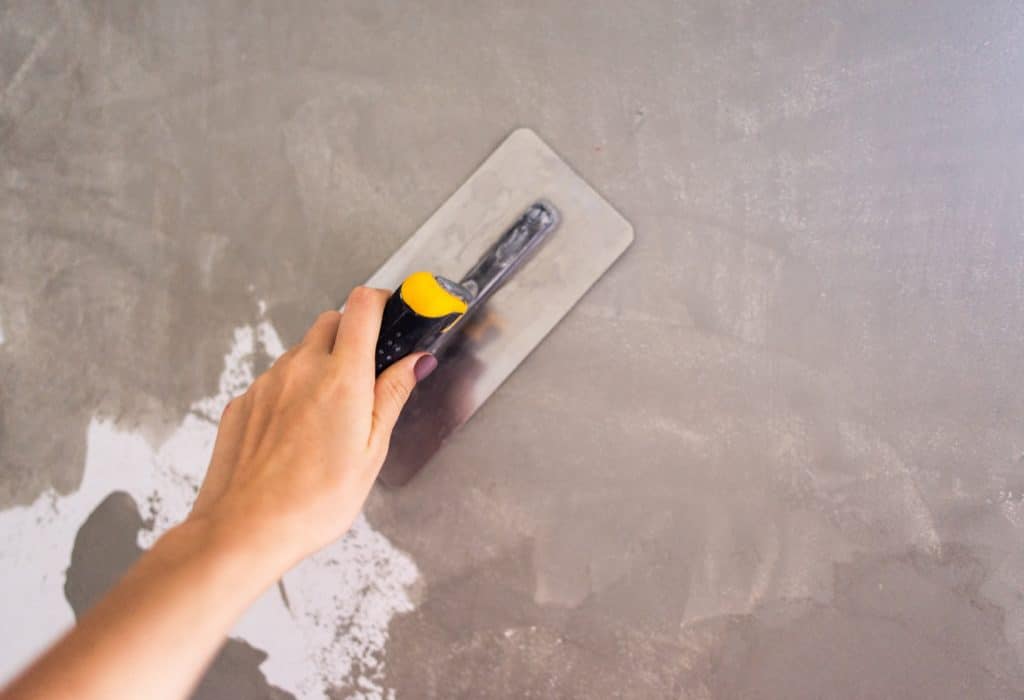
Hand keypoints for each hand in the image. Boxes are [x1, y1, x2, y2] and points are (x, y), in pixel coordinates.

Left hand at [186, 287, 434, 577]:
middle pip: (331, 322)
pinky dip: (292, 391)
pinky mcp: (243, 401)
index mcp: (342, 378)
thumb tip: (415, 362)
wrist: (244, 530)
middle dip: (352, 335)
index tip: (392, 312)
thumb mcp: (372, 452)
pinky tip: (298, 434)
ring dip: (320, 365)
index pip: (362, 306)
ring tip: (330, 417)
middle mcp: (301, 369)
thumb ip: (392, 396)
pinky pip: (275, 380)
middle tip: (365, 374)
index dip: (381, 301)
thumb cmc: (313, 501)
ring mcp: (267, 383)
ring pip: (301, 352)